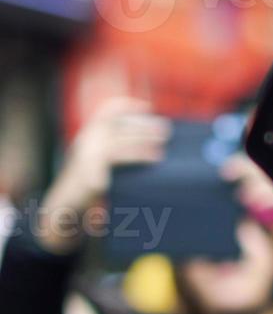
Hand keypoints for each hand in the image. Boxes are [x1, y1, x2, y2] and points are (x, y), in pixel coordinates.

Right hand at [37, 97, 168, 253]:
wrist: (65, 207)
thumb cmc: (88, 186)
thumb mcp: (99, 163)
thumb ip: (115, 151)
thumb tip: (149, 143)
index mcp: (88, 136)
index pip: (106, 112)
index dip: (126, 106)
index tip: (147, 107)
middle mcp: (85, 141)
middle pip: (117, 125)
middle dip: (142, 125)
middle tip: (166, 130)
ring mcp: (86, 156)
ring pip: (118, 140)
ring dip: (143, 138)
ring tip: (163, 143)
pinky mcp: (90, 172)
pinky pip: (117, 158)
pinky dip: (138, 155)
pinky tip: (154, 158)